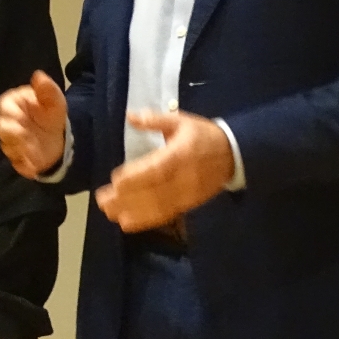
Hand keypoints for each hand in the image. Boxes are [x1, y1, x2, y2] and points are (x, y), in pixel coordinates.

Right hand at [0, 71, 67, 179]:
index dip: (11, 112)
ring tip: (34, 151)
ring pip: (7, 145)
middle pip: (1, 127)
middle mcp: (9, 123)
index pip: (4, 105)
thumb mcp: (55, 101)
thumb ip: (47, 89)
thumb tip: (38, 75)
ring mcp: (11, 141)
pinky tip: (33, 165)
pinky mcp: (16, 157)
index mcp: (15, 105)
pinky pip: (16, 162)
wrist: (60, 139)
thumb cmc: (52, 115)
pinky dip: (24, 164)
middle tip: (25, 136)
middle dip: (12, 133)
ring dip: (20, 148)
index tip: (21, 117)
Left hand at [95, 109, 233, 231]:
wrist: (235, 155)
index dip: (136, 177)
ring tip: (109, 213)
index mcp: (181, 155)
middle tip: (102, 201)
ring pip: (158, 207)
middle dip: (127, 199)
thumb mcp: (182, 121)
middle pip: (154, 192)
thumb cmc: (204, 136)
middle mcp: (183, 178)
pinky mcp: (189, 204)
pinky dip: (146, 221)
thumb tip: (130, 115)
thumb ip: (155, 120)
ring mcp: (187, 194)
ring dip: (132, 212)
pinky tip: (126, 223)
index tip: (115, 181)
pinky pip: (166, 215)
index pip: (157, 169)